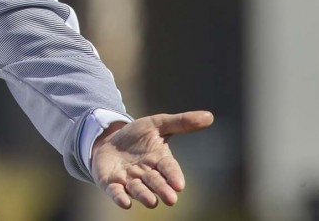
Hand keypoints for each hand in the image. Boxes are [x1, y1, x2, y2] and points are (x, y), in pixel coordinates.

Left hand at [91, 111, 213, 208]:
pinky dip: (120, 197)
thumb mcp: (156, 124)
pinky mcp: (112, 184)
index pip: (169, 169)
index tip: (179, 185)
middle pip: (156, 183)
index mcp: (160, 160)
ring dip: (144, 196)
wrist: (109, 141)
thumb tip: (209, 116)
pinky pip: (116, 192)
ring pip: (138, 190)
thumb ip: (181, 122)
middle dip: (163, 190)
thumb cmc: (137, 136)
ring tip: (152, 202)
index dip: (174, 176)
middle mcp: (146, 174)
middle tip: (170, 198)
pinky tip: (124, 201)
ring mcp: (129, 180)